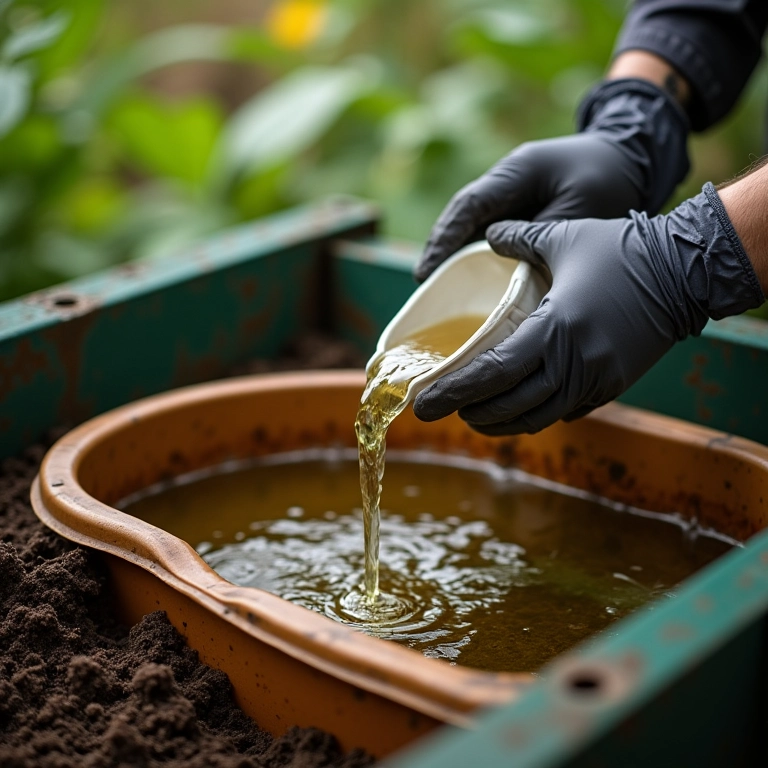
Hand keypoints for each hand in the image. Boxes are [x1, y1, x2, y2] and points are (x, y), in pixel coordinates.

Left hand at [413, 184, 762, 434]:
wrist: (685, 273)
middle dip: (468, 413)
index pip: (492, 373)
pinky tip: (515, 408)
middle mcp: (573, 363)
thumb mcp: (565, 237)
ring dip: (498, 421)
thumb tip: (486, 235)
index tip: (424, 403)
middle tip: (437, 410)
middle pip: (508, 405)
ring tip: (472, 415)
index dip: (454, 391)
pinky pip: (564, 412)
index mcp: (554, 328)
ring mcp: (595, 381)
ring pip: (535, 417)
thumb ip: (519, 238)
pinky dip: (534, 414)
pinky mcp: (611, 387)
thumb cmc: (623, 251)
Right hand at [414, 79, 689, 281]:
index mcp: (516, 171)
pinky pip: (490, 231)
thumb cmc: (608, 179)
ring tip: (438, 287)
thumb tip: (508, 267)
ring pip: (472, 224)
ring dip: (455, 253)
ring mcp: (510, 194)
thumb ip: (542, 238)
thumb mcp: (579, 211)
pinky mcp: (519, 209)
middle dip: (441, 248)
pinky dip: (478, 254)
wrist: (631, 158)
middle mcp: (505, 181)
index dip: (445, 238)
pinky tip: (469, 280)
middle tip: (424, 283)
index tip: (428, 270)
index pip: (469, 205)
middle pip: (462, 215)